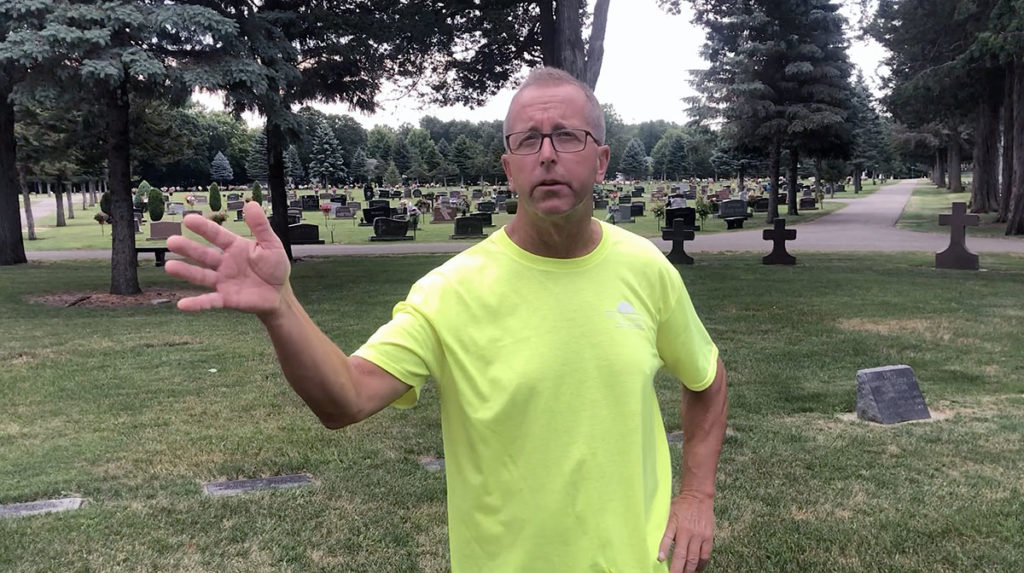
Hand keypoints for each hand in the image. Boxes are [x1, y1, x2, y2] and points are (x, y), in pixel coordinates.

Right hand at [165, 201, 289, 316]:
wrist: (280, 294)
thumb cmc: (274, 267)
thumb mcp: (271, 244)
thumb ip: (261, 226)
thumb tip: (252, 203)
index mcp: (234, 247)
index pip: (217, 235)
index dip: (204, 228)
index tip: (188, 219)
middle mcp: (224, 263)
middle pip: (203, 254)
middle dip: (188, 248)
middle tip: (171, 241)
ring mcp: (223, 281)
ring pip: (201, 275)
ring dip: (186, 271)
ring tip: (170, 267)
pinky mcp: (226, 298)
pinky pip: (209, 301)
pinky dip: (197, 303)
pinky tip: (182, 304)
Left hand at [658, 494, 713, 572]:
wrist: (698, 496)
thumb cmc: (681, 505)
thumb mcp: (668, 513)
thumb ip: (665, 528)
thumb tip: (656, 542)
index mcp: (675, 524)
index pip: (667, 540)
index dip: (663, 551)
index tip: (659, 561)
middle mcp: (687, 531)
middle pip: (682, 555)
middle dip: (677, 569)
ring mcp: (699, 535)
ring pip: (694, 558)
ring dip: (688, 570)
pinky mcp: (708, 537)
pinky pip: (705, 555)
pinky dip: (700, 564)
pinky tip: (696, 569)